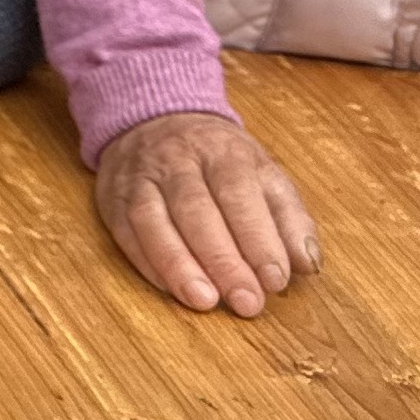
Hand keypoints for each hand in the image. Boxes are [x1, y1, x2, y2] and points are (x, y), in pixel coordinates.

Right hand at [94, 111, 317, 315]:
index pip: (239, 194)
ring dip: (178, 265)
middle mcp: (176, 160)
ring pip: (153, 222)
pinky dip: (148, 264)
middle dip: (223, 260)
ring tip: (205, 301)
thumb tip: (307, 264)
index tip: (275, 280)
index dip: (258, 238)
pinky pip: (126, 233)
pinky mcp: (112, 198)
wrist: (155, 117)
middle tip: (246, 302)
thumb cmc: (219, 159)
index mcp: (221, 150)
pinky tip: (171, 289)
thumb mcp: (263, 173)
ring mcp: (139, 178)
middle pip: (196, 210)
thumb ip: (289, 217)